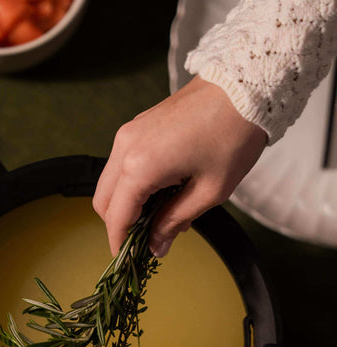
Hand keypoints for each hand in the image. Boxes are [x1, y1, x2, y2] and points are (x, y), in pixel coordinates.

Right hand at [93, 76, 267, 255]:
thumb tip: (156, 246)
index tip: (128, 260)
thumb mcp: (209, 191)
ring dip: (125, 204)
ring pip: (109, 182)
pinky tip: (160, 192)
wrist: (245, 85)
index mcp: (140, 167)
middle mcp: (125, 148)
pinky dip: (130, 184)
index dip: (119, 243)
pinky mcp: (137, 125)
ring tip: (158, 216)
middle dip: (118, 225)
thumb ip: (175, 221)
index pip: (116, 217)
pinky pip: (121, 163)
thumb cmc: (233, 136)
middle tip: (144, 240)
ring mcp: (128, 133)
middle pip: (102, 201)